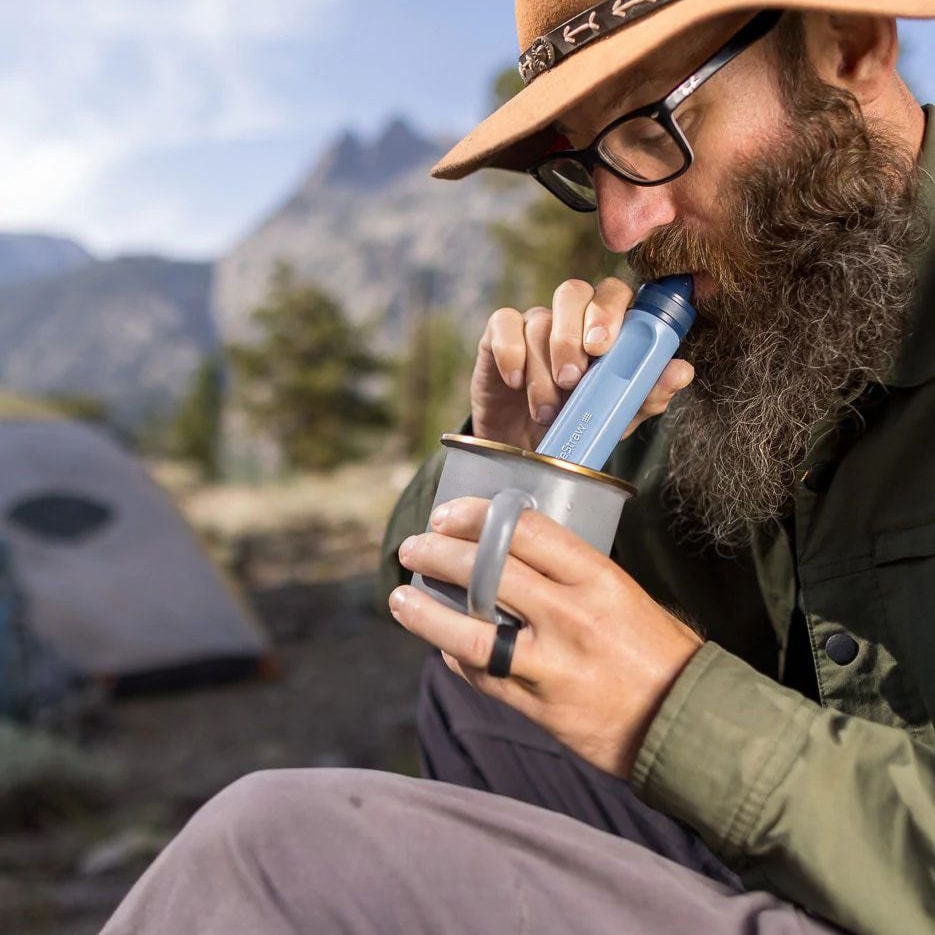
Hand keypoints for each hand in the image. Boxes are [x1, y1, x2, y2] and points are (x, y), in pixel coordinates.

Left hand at [390, 497, 702, 778]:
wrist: (686, 722)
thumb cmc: (658, 649)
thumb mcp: (623, 593)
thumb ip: (569, 575)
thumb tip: (511, 553)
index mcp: (597, 579)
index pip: (524, 531)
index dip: (476, 516)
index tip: (448, 514)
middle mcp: (570, 617)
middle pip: (487, 574)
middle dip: (438, 554)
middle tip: (413, 547)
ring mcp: (551, 665)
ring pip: (470, 632)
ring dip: (426, 612)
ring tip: (400, 597)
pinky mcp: (538, 706)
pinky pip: (482, 675)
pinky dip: (455, 655)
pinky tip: (441, 643)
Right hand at [471, 277, 694, 449]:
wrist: (528, 450)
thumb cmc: (577, 425)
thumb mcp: (616, 417)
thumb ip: (648, 394)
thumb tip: (682, 371)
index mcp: (606, 327)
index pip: (614, 294)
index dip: (609, 311)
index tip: (602, 347)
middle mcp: (570, 317)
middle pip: (573, 291)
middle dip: (571, 334)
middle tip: (573, 378)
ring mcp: (534, 323)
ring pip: (538, 321)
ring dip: (542, 369)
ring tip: (547, 410)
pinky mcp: (498, 335)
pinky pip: (503, 324)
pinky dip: (510, 354)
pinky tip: (515, 383)